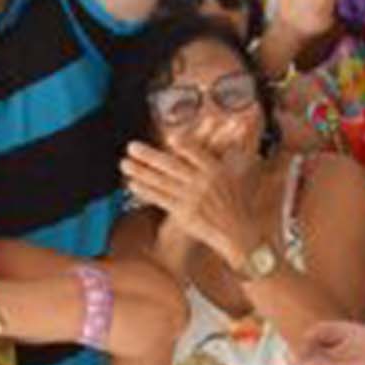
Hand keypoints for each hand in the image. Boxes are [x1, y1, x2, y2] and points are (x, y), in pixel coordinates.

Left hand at [120, 141, 258, 271]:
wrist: (239, 235)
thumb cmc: (236, 205)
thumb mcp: (235, 176)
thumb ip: (225, 156)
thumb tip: (231, 130)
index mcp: (217, 171)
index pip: (198, 154)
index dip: (185, 146)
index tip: (169, 138)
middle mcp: (204, 183)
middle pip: (172, 165)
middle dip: (149, 155)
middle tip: (131, 146)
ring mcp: (193, 198)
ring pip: (162, 181)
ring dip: (141, 171)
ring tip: (124, 163)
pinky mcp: (185, 213)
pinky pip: (161, 199)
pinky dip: (146, 191)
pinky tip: (133, 184)